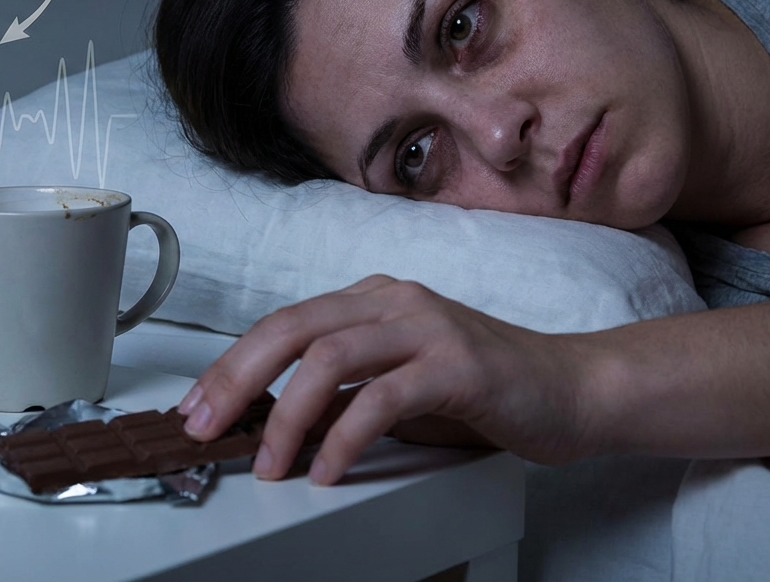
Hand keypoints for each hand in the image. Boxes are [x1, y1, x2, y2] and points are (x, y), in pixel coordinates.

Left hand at [178, 275, 598, 484]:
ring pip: (330, 358)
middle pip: (293, 328)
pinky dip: (344, 437)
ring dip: (287, 416)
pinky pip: (382, 397)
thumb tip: (274, 419)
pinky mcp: (457, 365)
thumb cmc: (484, 390)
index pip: (285, 322)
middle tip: (205, 426)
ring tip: (270, 464)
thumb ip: (345, 390)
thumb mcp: (398, 384)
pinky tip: (327, 470)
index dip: (232, 363)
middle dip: (237, 379)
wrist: (572, 390)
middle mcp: (395, 300)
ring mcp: (427, 328)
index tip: (197, 405)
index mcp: (375, 299)